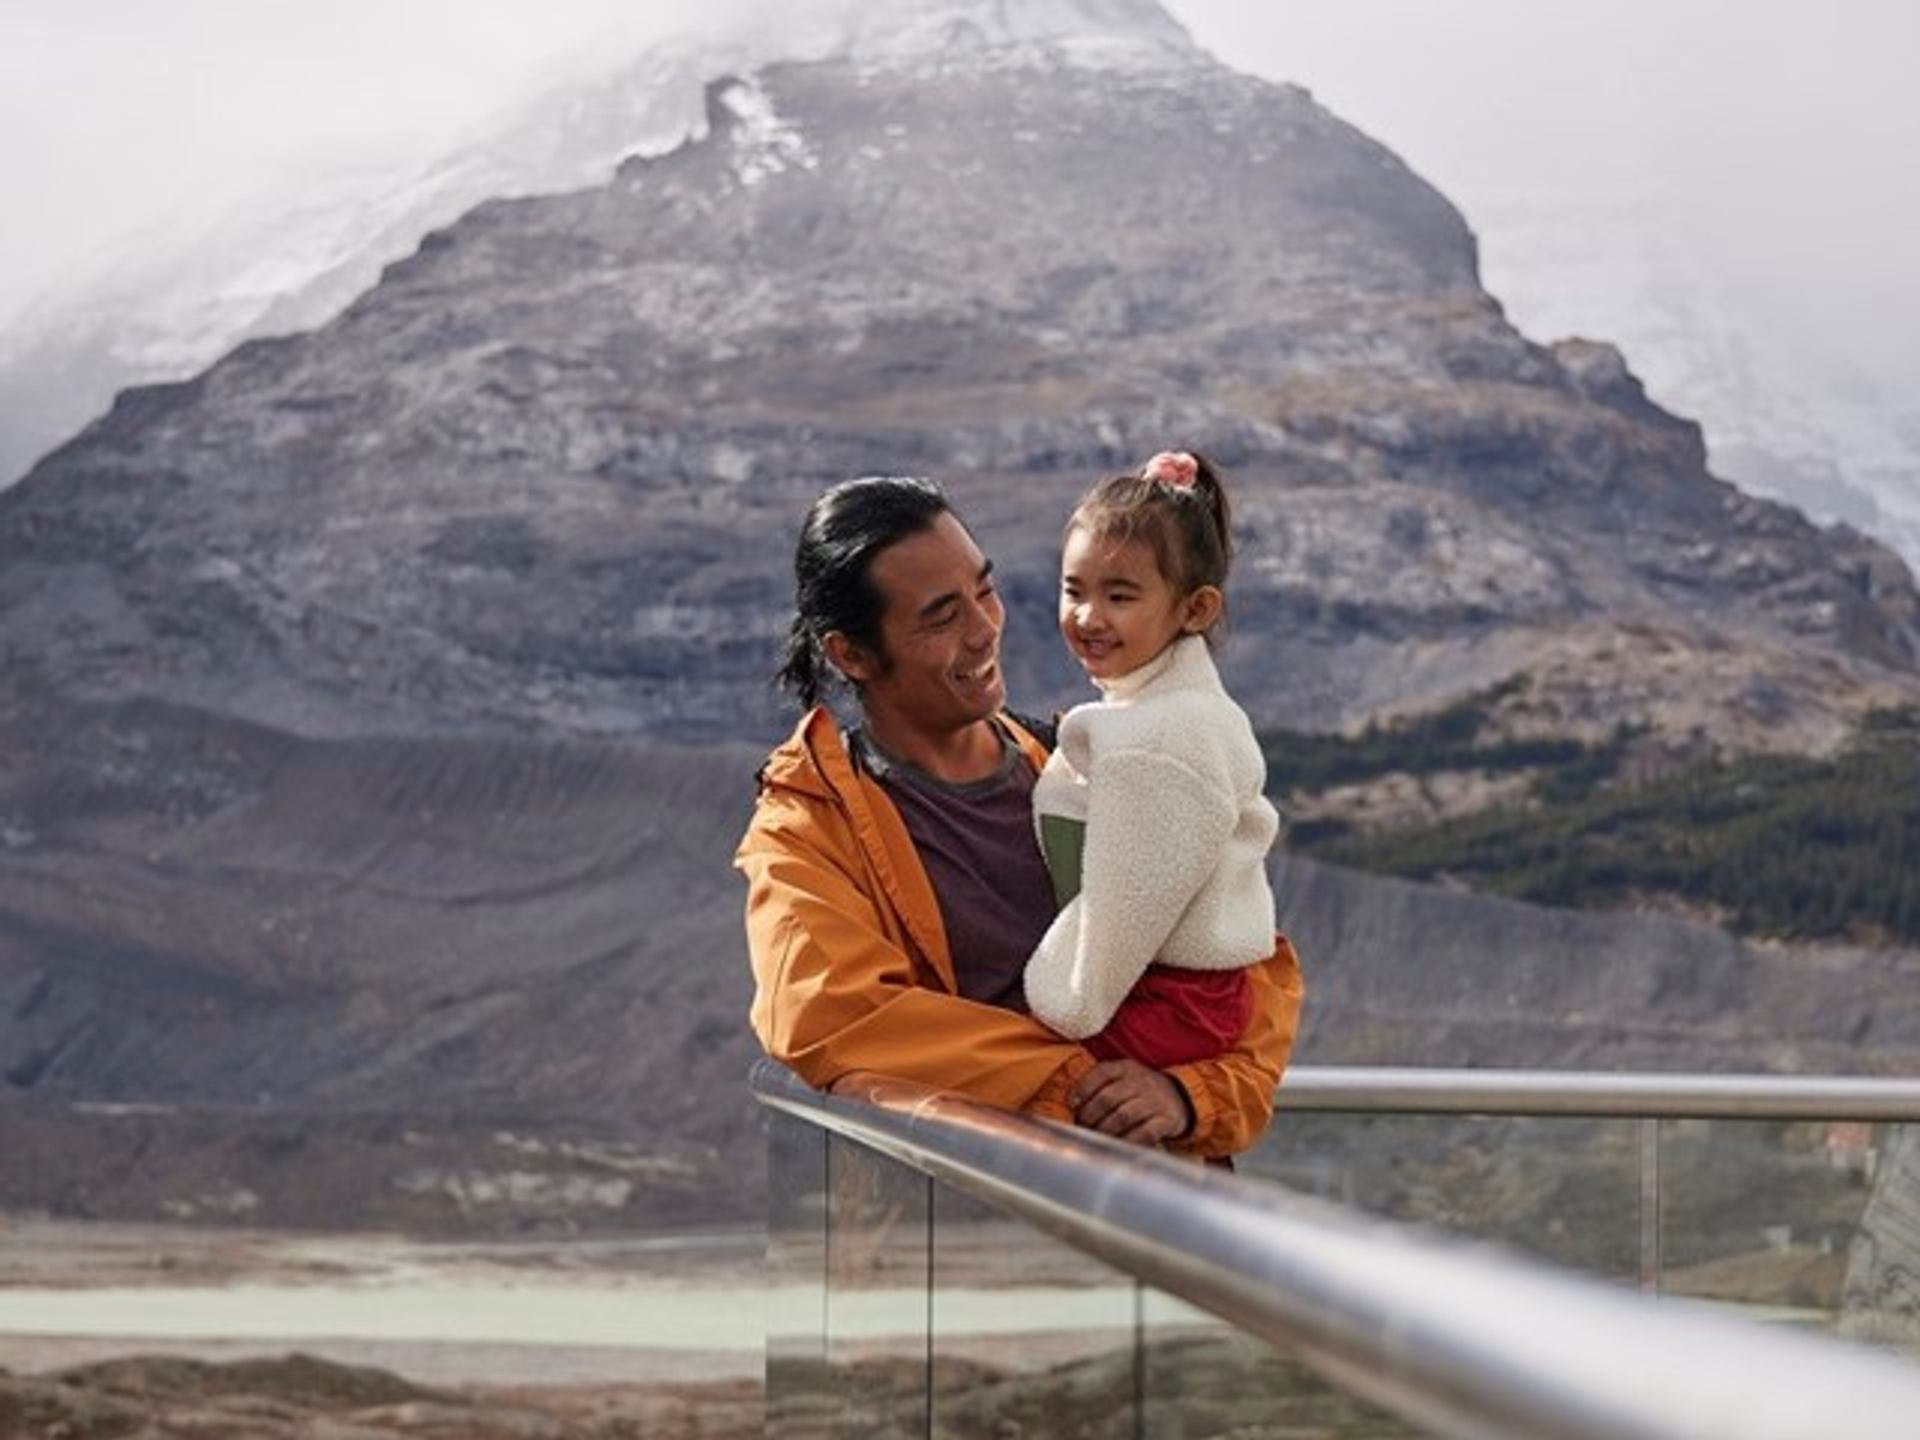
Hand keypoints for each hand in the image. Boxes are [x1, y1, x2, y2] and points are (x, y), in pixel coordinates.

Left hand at [1068, 1059, 1190, 1145]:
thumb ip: (1101, 1085)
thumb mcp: (1123, 1077)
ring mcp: (1154, 1101)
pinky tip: (1118, 1144)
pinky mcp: (1166, 1120)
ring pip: (1124, 1116)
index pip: (1102, 1072)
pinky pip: (1145, 1132)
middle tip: (1082, 1126)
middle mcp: (1141, 1082)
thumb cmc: (1140, 1089)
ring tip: (1097, 1136)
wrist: (1179, 1096)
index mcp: (1127, 1068)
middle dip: (1090, 1115)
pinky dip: (1128, 1140)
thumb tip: (1072, 1106)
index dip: (1083, 1088)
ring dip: (1105, 1129)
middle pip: (1108, 1098)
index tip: (1071, 1104)